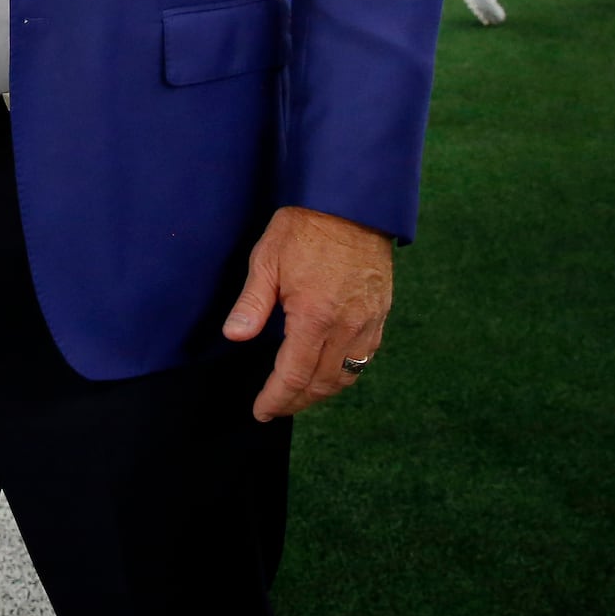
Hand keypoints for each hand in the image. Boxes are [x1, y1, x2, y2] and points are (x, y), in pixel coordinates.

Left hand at [222, 205, 393, 421]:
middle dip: (296, 401)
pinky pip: (365, 358)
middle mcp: (346, 327)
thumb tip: (234, 336)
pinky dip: (344, 374)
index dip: (276, 398)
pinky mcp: (381, 314)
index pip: (293, 375)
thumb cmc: (303, 229)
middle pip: (321, 383)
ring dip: (321, 392)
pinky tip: (328, 372)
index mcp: (314, 317)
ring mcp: (368, 322)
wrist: (351, 205)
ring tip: (298, 396)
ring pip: (346, 376)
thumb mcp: (267, 260)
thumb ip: (252, 303)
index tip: (261, 411)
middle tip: (275, 407)